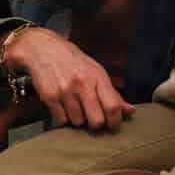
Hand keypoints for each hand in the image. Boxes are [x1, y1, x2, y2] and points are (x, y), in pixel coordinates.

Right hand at [1, 27, 130, 130]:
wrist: (43, 49)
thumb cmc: (74, 62)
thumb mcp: (96, 72)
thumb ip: (113, 94)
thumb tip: (130, 111)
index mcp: (97, 77)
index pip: (112, 107)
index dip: (115, 121)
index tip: (113, 124)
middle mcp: (82, 84)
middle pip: (96, 121)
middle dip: (96, 124)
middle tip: (93, 118)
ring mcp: (64, 91)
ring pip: (77, 122)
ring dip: (78, 119)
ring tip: (75, 106)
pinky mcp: (49, 97)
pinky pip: (61, 120)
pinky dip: (63, 117)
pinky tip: (63, 106)